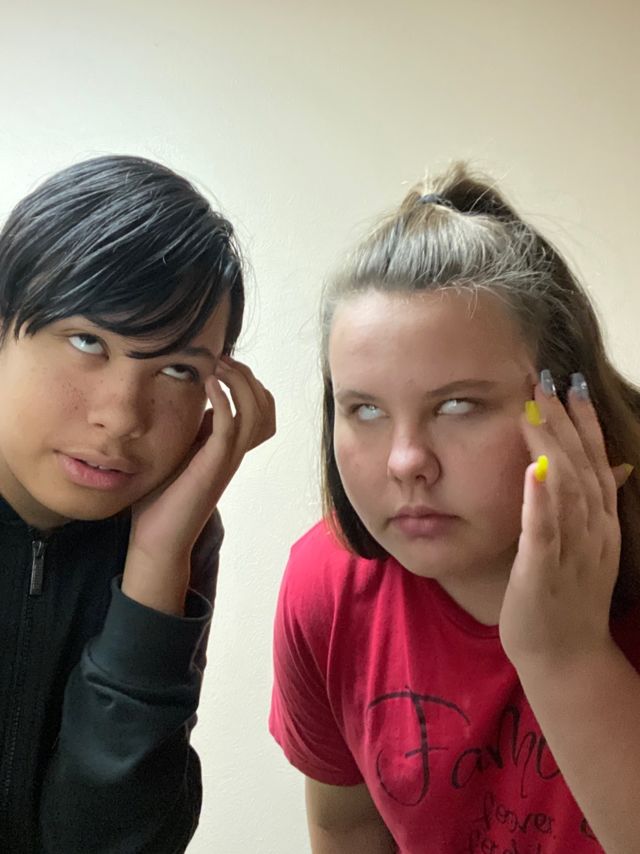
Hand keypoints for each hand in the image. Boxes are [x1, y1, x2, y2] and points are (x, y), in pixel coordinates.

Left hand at [122, 355, 275, 613]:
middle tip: (222, 360)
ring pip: (256, 413)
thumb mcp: (177, 453)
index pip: (261, 411)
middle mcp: (235, 452)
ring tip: (218, 366)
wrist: (157, 539)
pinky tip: (208, 384)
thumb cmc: (161, 499)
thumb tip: (185, 399)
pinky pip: (230, 425)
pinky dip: (224, 400)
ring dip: (240, 383)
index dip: (249, 382)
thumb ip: (189, 430)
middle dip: (248, 377)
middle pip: (266, 408)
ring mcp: (228, 459)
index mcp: (228, 448)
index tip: (221, 363)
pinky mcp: (214, 466)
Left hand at [499, 373, 629, 671]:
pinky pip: (544, 532)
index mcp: (601, 525)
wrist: (565, 657)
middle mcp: (592, 534)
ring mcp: (571, 553)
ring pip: (566, 492)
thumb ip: (595, 506)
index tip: (572, 386)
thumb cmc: (568, 598)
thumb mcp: (588, 546)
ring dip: (553, 448)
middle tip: (549, 382)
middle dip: (566, 423)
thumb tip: (615, 467)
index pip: (596, 464)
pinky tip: (532, 471)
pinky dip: (539, 501)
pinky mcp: (543, 574)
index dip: (585, 423)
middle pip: (582, 468)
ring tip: (537, 410)